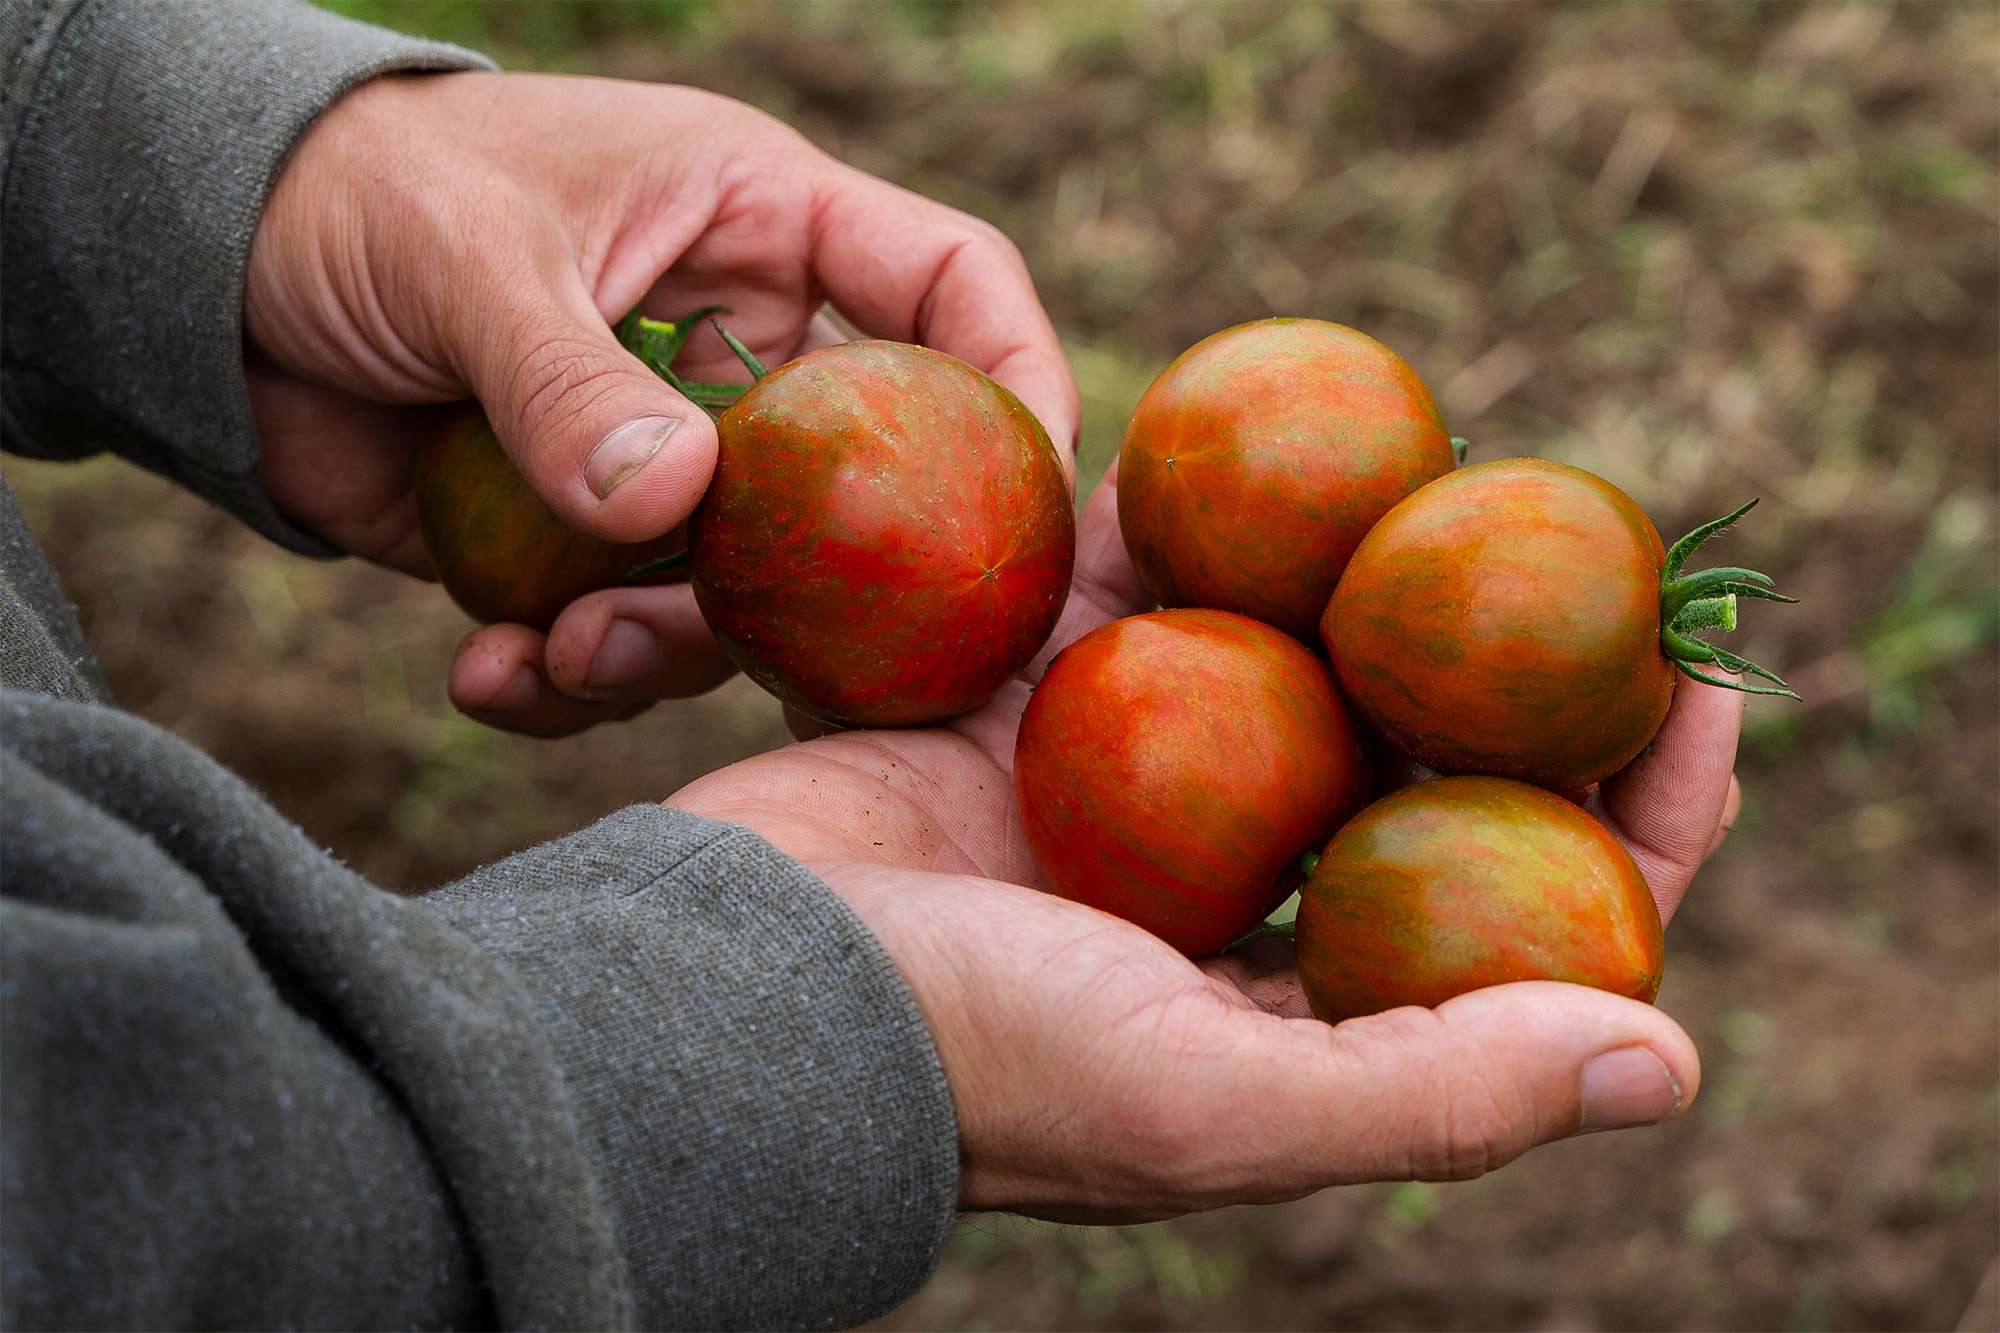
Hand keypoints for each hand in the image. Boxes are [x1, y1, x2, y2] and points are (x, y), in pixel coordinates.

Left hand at [244, 72, 1074, 735]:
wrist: (206, 267)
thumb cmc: (360, 188)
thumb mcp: (468, 253)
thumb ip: (567, 378)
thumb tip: (673, 511)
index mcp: (762, 228)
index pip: (951, 288)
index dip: (1017, 383)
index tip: (1033, 502)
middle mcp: (743, 355)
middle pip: (863, 487)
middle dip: (815, 590)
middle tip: (736, 647)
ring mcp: (668, 460)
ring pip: (742, 593)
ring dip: (662, 652)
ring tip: (556, 662)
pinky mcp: (584, 544)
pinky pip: (620, 635)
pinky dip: (563, 679)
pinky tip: (490, 679)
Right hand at [670, 464, 1741, 1221]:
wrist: (723, 985)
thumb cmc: (975, 1064)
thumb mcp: (1212, 1100)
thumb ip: (1434, 1090)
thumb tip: (1673, 1060)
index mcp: (1302, 1009)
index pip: (1519, 913)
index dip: (1633, 812)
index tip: (1701, 689)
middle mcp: (1230, 902)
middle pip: (1416, 765)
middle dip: (1505, 665)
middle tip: (1578, 546)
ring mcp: (1124, 799)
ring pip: (1279, 660)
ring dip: (1356, 575)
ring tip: (1439, 473)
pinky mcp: (1022, 708)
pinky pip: (1132, 591)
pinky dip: (1185, 527)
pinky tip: (1254, 448)